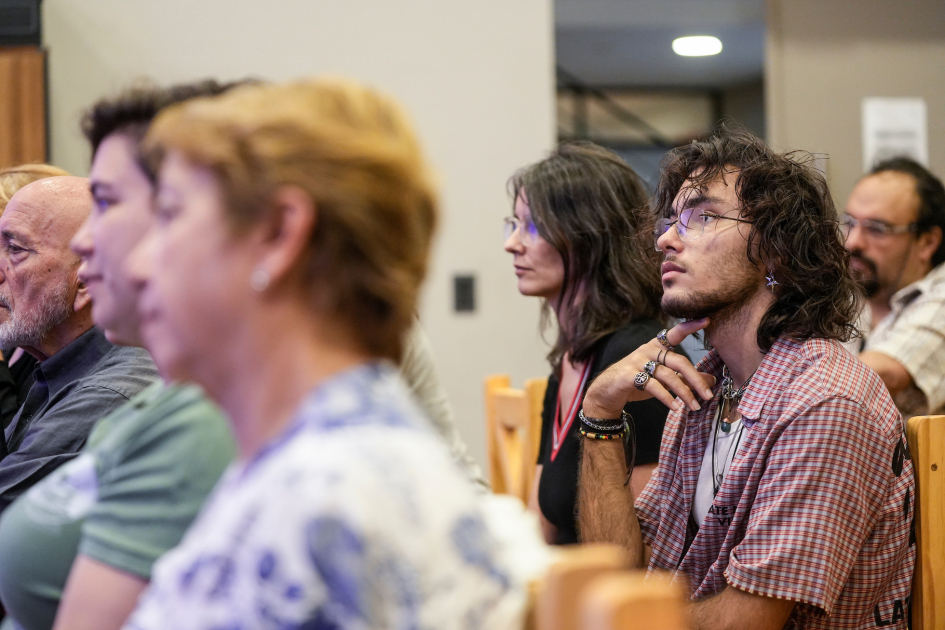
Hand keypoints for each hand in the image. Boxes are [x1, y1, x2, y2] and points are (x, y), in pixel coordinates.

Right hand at [582, 318, 715, 418]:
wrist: (607, 391)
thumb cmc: (637, 381)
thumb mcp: (664, 379)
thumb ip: (685, 378)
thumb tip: (712, 380)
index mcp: (657, 346)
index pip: (675, 333)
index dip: (690, 326)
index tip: (707, 320)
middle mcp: (647, 350)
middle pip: (678, 361)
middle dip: (696, 379)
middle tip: (708, 395)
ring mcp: (637, 362)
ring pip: (668, 376)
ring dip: (684, 393)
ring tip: (694, 406)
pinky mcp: (629, 375)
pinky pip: (653, 386)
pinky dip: (666, 398)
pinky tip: (675, 407)